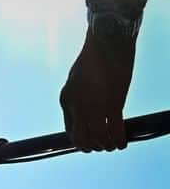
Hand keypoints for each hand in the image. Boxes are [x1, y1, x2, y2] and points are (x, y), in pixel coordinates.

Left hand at [59, 30, 135, 151]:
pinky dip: (119, 140)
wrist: (107, 41)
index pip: (70, 131)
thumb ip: (77, 98)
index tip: (89, 142)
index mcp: (65, 101)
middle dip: (92, 147)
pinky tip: (122, 144)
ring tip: (112, 146)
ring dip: (106, 146)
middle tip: (101, 147)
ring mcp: (94, 107)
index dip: (80, 141)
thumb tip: (85, 112)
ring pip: (99, 138)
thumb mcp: (76, 80)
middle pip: (82, 139)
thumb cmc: (93, 58)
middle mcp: (77, 107)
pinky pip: (115, 130)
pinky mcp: (113, 103)